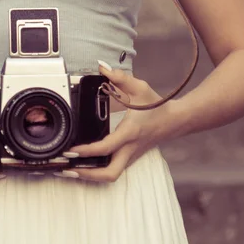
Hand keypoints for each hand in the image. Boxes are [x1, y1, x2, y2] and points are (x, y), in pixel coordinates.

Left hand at [55, 61, 172, 182]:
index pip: (106, 147)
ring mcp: (131, 156)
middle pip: (109, 173)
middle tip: (68, 168)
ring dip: (91, 176)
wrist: (175, 121)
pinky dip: (98, 171)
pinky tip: (84, 165)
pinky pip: (113, 169)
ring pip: (111, 175)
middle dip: (87, 174)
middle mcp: (130, 148)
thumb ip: (119, 77)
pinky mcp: (130, 158)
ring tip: (71, 170)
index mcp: (130, 132)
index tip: (72, 150)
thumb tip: (102, 68)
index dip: (87, 151)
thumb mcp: (139, 88)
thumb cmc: (157, 106)